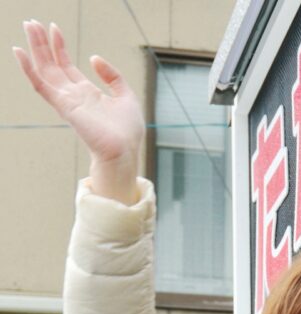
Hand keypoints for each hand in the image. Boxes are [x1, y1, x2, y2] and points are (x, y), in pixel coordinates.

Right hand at [13, 20, 144, 203]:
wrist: (125, 152)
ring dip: (35, 48)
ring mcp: (68, 101)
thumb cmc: (128, 132)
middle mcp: (74, 96)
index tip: (53, 27)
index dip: (60, 46)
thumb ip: (112, 76)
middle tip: (31, 22)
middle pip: (53, 65)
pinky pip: (41, 86)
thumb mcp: (126, 96)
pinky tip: (20, 52)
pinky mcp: (64, 106)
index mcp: (88, 94)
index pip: (67, 66)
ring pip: (45, 70)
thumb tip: (93, 58)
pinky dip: (29, 69)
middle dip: (42, 43)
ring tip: (28, 25)